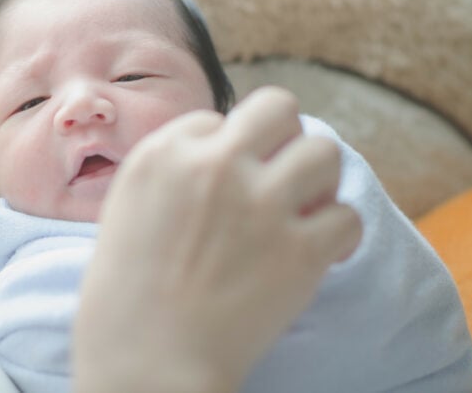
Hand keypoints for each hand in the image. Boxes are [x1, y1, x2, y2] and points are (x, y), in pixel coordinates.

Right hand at [73, 87, 360, 392]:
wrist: (144, 363)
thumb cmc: (123, 296)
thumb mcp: (126, 207)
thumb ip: (172, 170)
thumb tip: (221, 151)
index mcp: (163, 154)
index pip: (217, 119)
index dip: (224, 150)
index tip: (223, 182)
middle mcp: (214, 166)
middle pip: (279, 107)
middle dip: (282, 136)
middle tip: (276, 172)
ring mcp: (261, 205)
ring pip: (324, 152)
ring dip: (316, 179)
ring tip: (300, 208)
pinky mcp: (300, 251)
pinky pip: (347, 216)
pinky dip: (337, 234)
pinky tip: (315, 250)